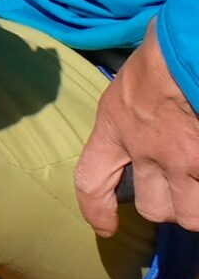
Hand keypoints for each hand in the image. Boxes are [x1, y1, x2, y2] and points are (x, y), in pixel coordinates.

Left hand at [76, 20, 198, 234]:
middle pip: (154, 209)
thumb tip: (139, 127)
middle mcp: (145, 152)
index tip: (105, 226)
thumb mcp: (128, 87)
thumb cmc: (161, 57)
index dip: (95, 209)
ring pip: (191, 214)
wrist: (188, 52)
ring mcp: (183, 162)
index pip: (90, 180)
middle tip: (179, 189)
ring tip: (198, 182)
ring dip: (197, 204)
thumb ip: (129, 117)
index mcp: (114, 128)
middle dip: (168, 206)